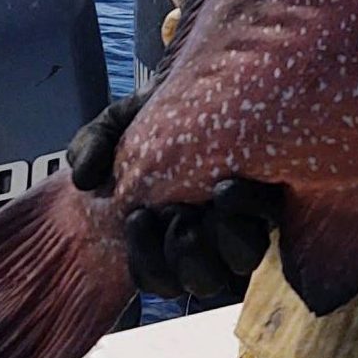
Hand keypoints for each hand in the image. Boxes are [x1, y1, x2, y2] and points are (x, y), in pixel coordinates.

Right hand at [64, 86, 279, 301]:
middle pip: (201, 282)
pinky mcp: (274, 200)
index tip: (137, 216)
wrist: (203, 76)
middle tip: (174, 213)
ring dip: (226, 241)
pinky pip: (270, 224)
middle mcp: (206, 236)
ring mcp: (243, 222)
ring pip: (241, 262)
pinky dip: (250, 210)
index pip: (156, 277)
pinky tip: (229, 184)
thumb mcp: (116, 125)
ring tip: (214, 195)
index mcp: (164, 232)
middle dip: (186, 257)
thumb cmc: (158, 113)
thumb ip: (92, 147)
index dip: (148, 263)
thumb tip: (83, 180)